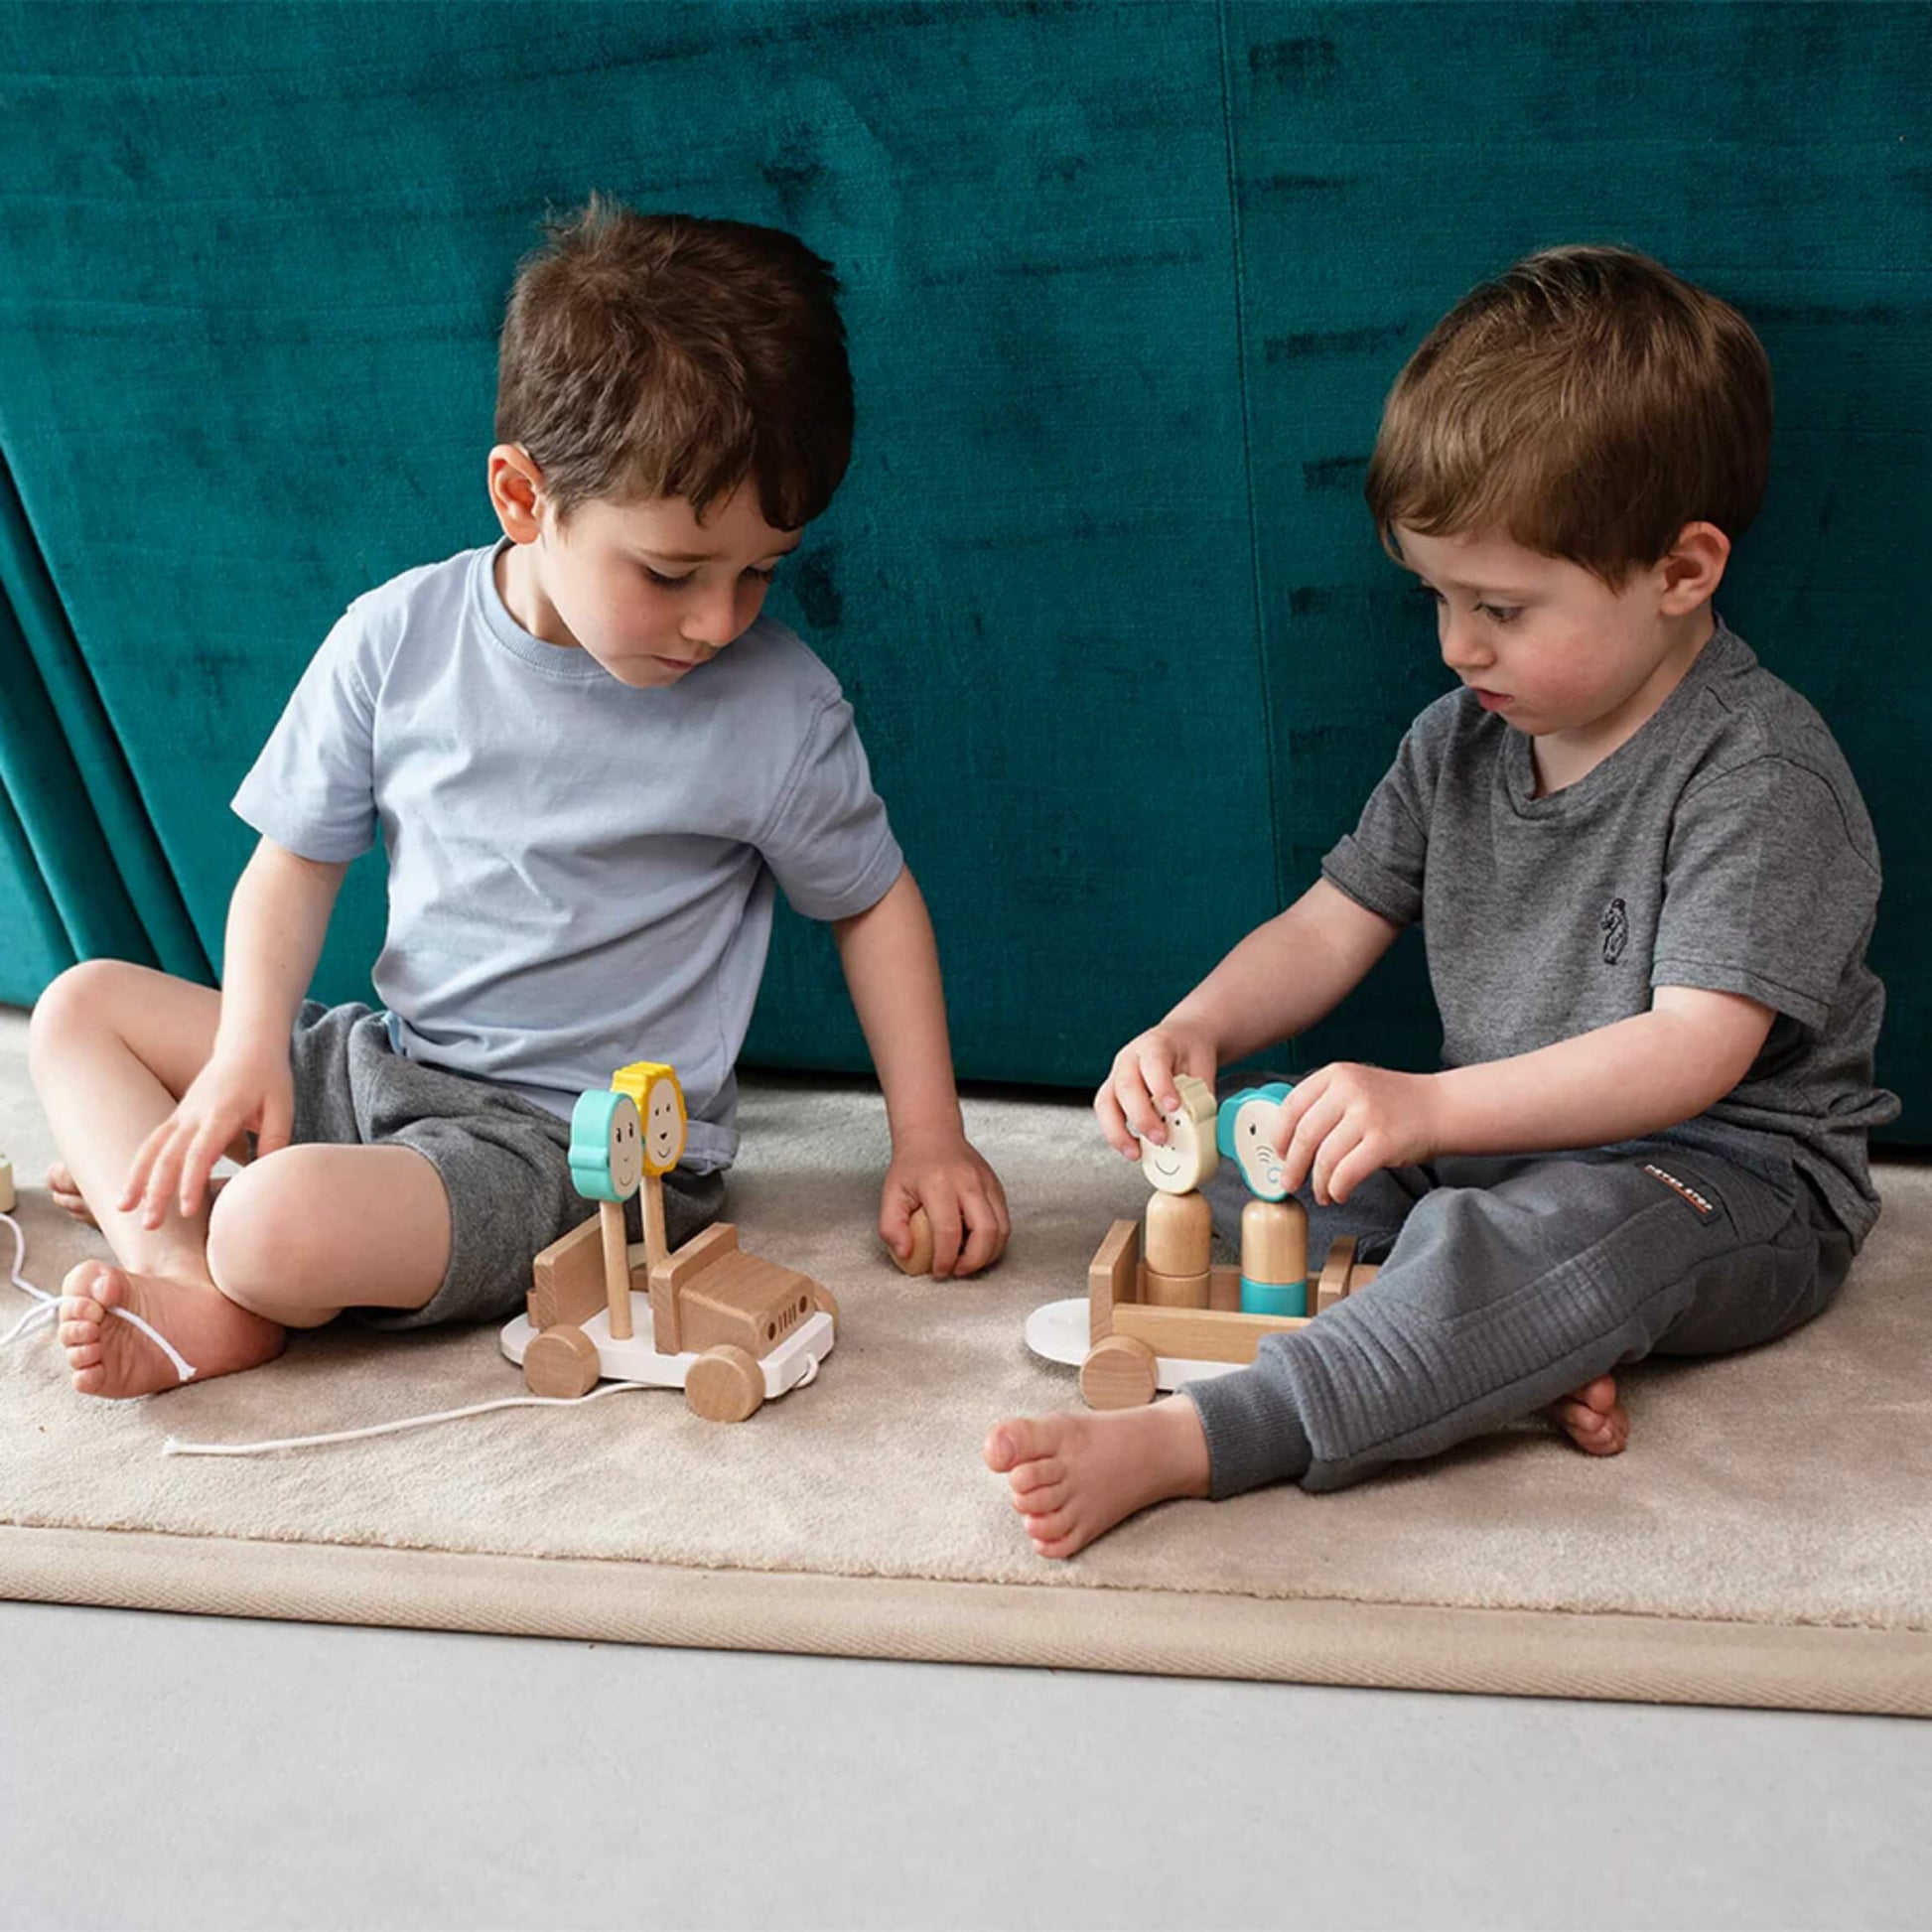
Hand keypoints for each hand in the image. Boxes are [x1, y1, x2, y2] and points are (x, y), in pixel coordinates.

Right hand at [120, 1037, 294, 1228]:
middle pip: (168, 1156)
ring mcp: (181, 1115)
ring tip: (122, 1209)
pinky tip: (129, 1188)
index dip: (191, 1182)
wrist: (247, 1044)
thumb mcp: (281, 1107)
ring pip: (151, 1149)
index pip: (201, 1153)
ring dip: (136, 1179)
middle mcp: (194, 1115)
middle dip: (156, 1191)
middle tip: (148, 1225)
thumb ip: (276, 1141)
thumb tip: (268, 1179)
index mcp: (222, 1113)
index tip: (186, 1211)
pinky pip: (152, 1142)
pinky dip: (138, 1165)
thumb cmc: (268, 1078)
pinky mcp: (177, 1116)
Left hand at [881, 1129, 1009, 1279]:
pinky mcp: (997, 1187)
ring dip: (988, 1254)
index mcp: (939, 1183)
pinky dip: (994, 1241)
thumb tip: (905, 1253)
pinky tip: (977, 1245)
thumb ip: (891, 1226)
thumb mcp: (891, 1193)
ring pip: (1002, 1228)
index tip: (939, 1270)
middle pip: (986, 1231)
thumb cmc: (912, 1165)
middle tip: (958, 1270)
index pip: (949, 1230)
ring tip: (968, 1261)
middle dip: (974, 1261)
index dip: (945, 1258)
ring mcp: (987, 1183)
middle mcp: (968, 1181)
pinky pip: (1004, 1221)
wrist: (933, 1135)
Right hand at [1093, 1017, 1218, 1158]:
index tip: (1174, 1107)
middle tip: (1160, 1138)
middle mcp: (1130, 1058)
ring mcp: (1117, 1075)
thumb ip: (1200, 1096)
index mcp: (1155, 1044)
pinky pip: (1106, 1114)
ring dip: (1118, 1131)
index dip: (1161, 1086)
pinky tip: (1132, 1148)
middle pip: (1125, 1085)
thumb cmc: (1190, 1052)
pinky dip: (1116, 1134)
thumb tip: (1203, 1129)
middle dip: (1141, 1116)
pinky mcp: (1112, 1092)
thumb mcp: (1202, 1068)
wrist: (1182, 1039)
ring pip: (1106, 1101)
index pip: (1154, 1062)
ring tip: (1136, 1152)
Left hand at [1273, 1062, 1441, 1205]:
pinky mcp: (1383, 1141)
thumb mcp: (1354, 1087)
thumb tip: (1287, 1143)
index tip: (1278, 1153)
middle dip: (1293, 1166)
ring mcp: (1367, 1115)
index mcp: (1335, 1074)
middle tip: (1289, 1182)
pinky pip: (1346, 1173)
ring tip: (1322, 1193)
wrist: (1440, 1107)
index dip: (1280, 1135)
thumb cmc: (1393, 1104)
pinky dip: (1337, 1188)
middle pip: (1305, 1135)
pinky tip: (1339, 1193)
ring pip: (1325, 1158)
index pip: (1292, 1106)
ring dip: (1318, 1183)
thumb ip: (1323, 1105)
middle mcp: (1349, 1090)